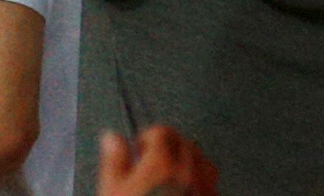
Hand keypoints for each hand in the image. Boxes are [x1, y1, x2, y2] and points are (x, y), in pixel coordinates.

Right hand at [100, 124, 223, 195]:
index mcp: (161, 164)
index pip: (161, 132)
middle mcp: (187, 172)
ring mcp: (202, 189)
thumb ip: (114, 161)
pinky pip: (211, 183)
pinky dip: (200, 181)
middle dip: (167, 147)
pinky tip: (186, 191)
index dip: (146, 139)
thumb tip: (112, 137)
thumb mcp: (112, 190)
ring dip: (188, 161)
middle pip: (183, 142)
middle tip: (150, 164)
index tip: (138, 151)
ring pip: (202, 160)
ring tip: (170, 176)